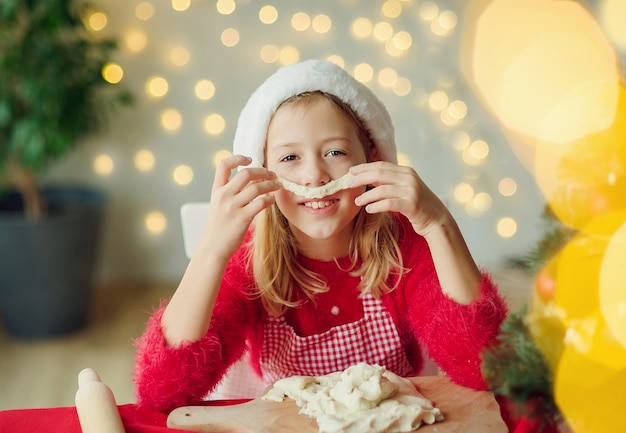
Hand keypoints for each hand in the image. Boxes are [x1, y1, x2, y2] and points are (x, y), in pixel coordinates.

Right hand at [200, 154, 278, 260]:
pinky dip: (269, 199)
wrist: (213, 248)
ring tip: (277, 186)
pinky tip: (272, 200)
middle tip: (272, 174)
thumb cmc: (218, 227)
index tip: (249, 159)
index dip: (237, 158)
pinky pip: (260, 203)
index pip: (223, 165)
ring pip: (256, 187)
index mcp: (217, 190)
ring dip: (270, 184)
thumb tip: (251, 179)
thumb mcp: (218, 205)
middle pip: (246, 173)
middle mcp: (223, 196)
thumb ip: (230, 192)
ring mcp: (232, 206)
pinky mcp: (242, 218)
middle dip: (262, 171)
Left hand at [350, 161, 481, 302]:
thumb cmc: (417, 205)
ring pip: (382, 189)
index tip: (350, 171)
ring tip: (357, 201)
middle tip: (348, 184)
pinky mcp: (412, 204)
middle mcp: (409, 178)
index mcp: (406, 171)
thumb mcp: (404, 189)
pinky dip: (377, 206)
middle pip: (379, 174)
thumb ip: (389, 182)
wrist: (437, 219)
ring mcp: (411, 191)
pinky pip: (389, 203)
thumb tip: (366, 177)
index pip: (381, 165)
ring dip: (366, 196)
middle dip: (361, 178)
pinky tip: (369, 209)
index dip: (364, 167)